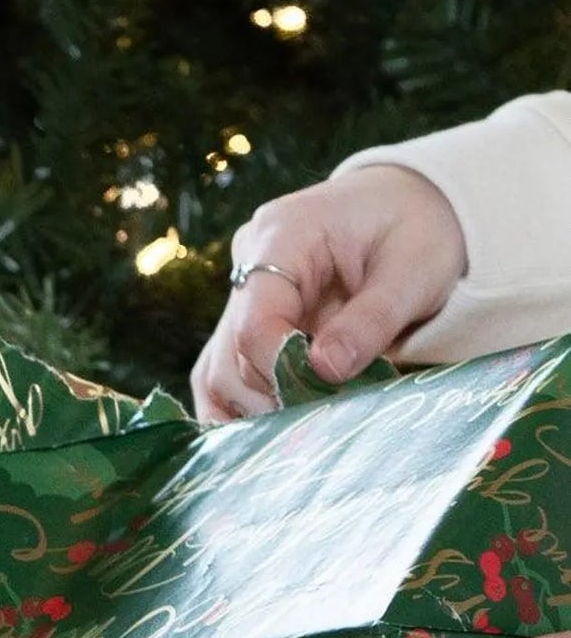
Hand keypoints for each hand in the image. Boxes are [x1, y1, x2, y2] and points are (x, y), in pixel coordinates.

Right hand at [191, 164, 465, 423]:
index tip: (325, 395)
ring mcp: (243, 295)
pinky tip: (270, 435)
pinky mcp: (249, 321)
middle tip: (326, 423)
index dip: (281, 369)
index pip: (255, 319)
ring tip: (308, 429)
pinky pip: (226, 373)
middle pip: (229, 354)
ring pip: (218, 371)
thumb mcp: (413, 270)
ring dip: (255, 410)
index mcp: (282, 235)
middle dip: (273, 397)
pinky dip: (243, 409)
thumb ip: (370, 320)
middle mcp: (248, 263)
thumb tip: (324, 370)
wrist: (415, 202)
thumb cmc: (419, 227)